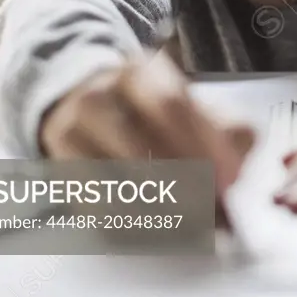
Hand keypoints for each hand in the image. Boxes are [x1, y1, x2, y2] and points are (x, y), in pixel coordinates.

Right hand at [39, 49, 255, 220]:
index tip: (230, 180)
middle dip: (184, 183)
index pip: (175, 106)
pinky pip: (93, 202)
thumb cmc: (147, 110)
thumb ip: (225, 129)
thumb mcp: (190, 105)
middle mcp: (101, 94)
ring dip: (159, 208)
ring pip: (116, 179)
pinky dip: (130, 219)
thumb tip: (239, 166)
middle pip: (143, 144)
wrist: (77, 99)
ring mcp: (72, 128)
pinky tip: (155, 225)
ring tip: (190, 223)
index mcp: (142, 72)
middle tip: (212, 209)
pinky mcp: (57, 165)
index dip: (205, 146)